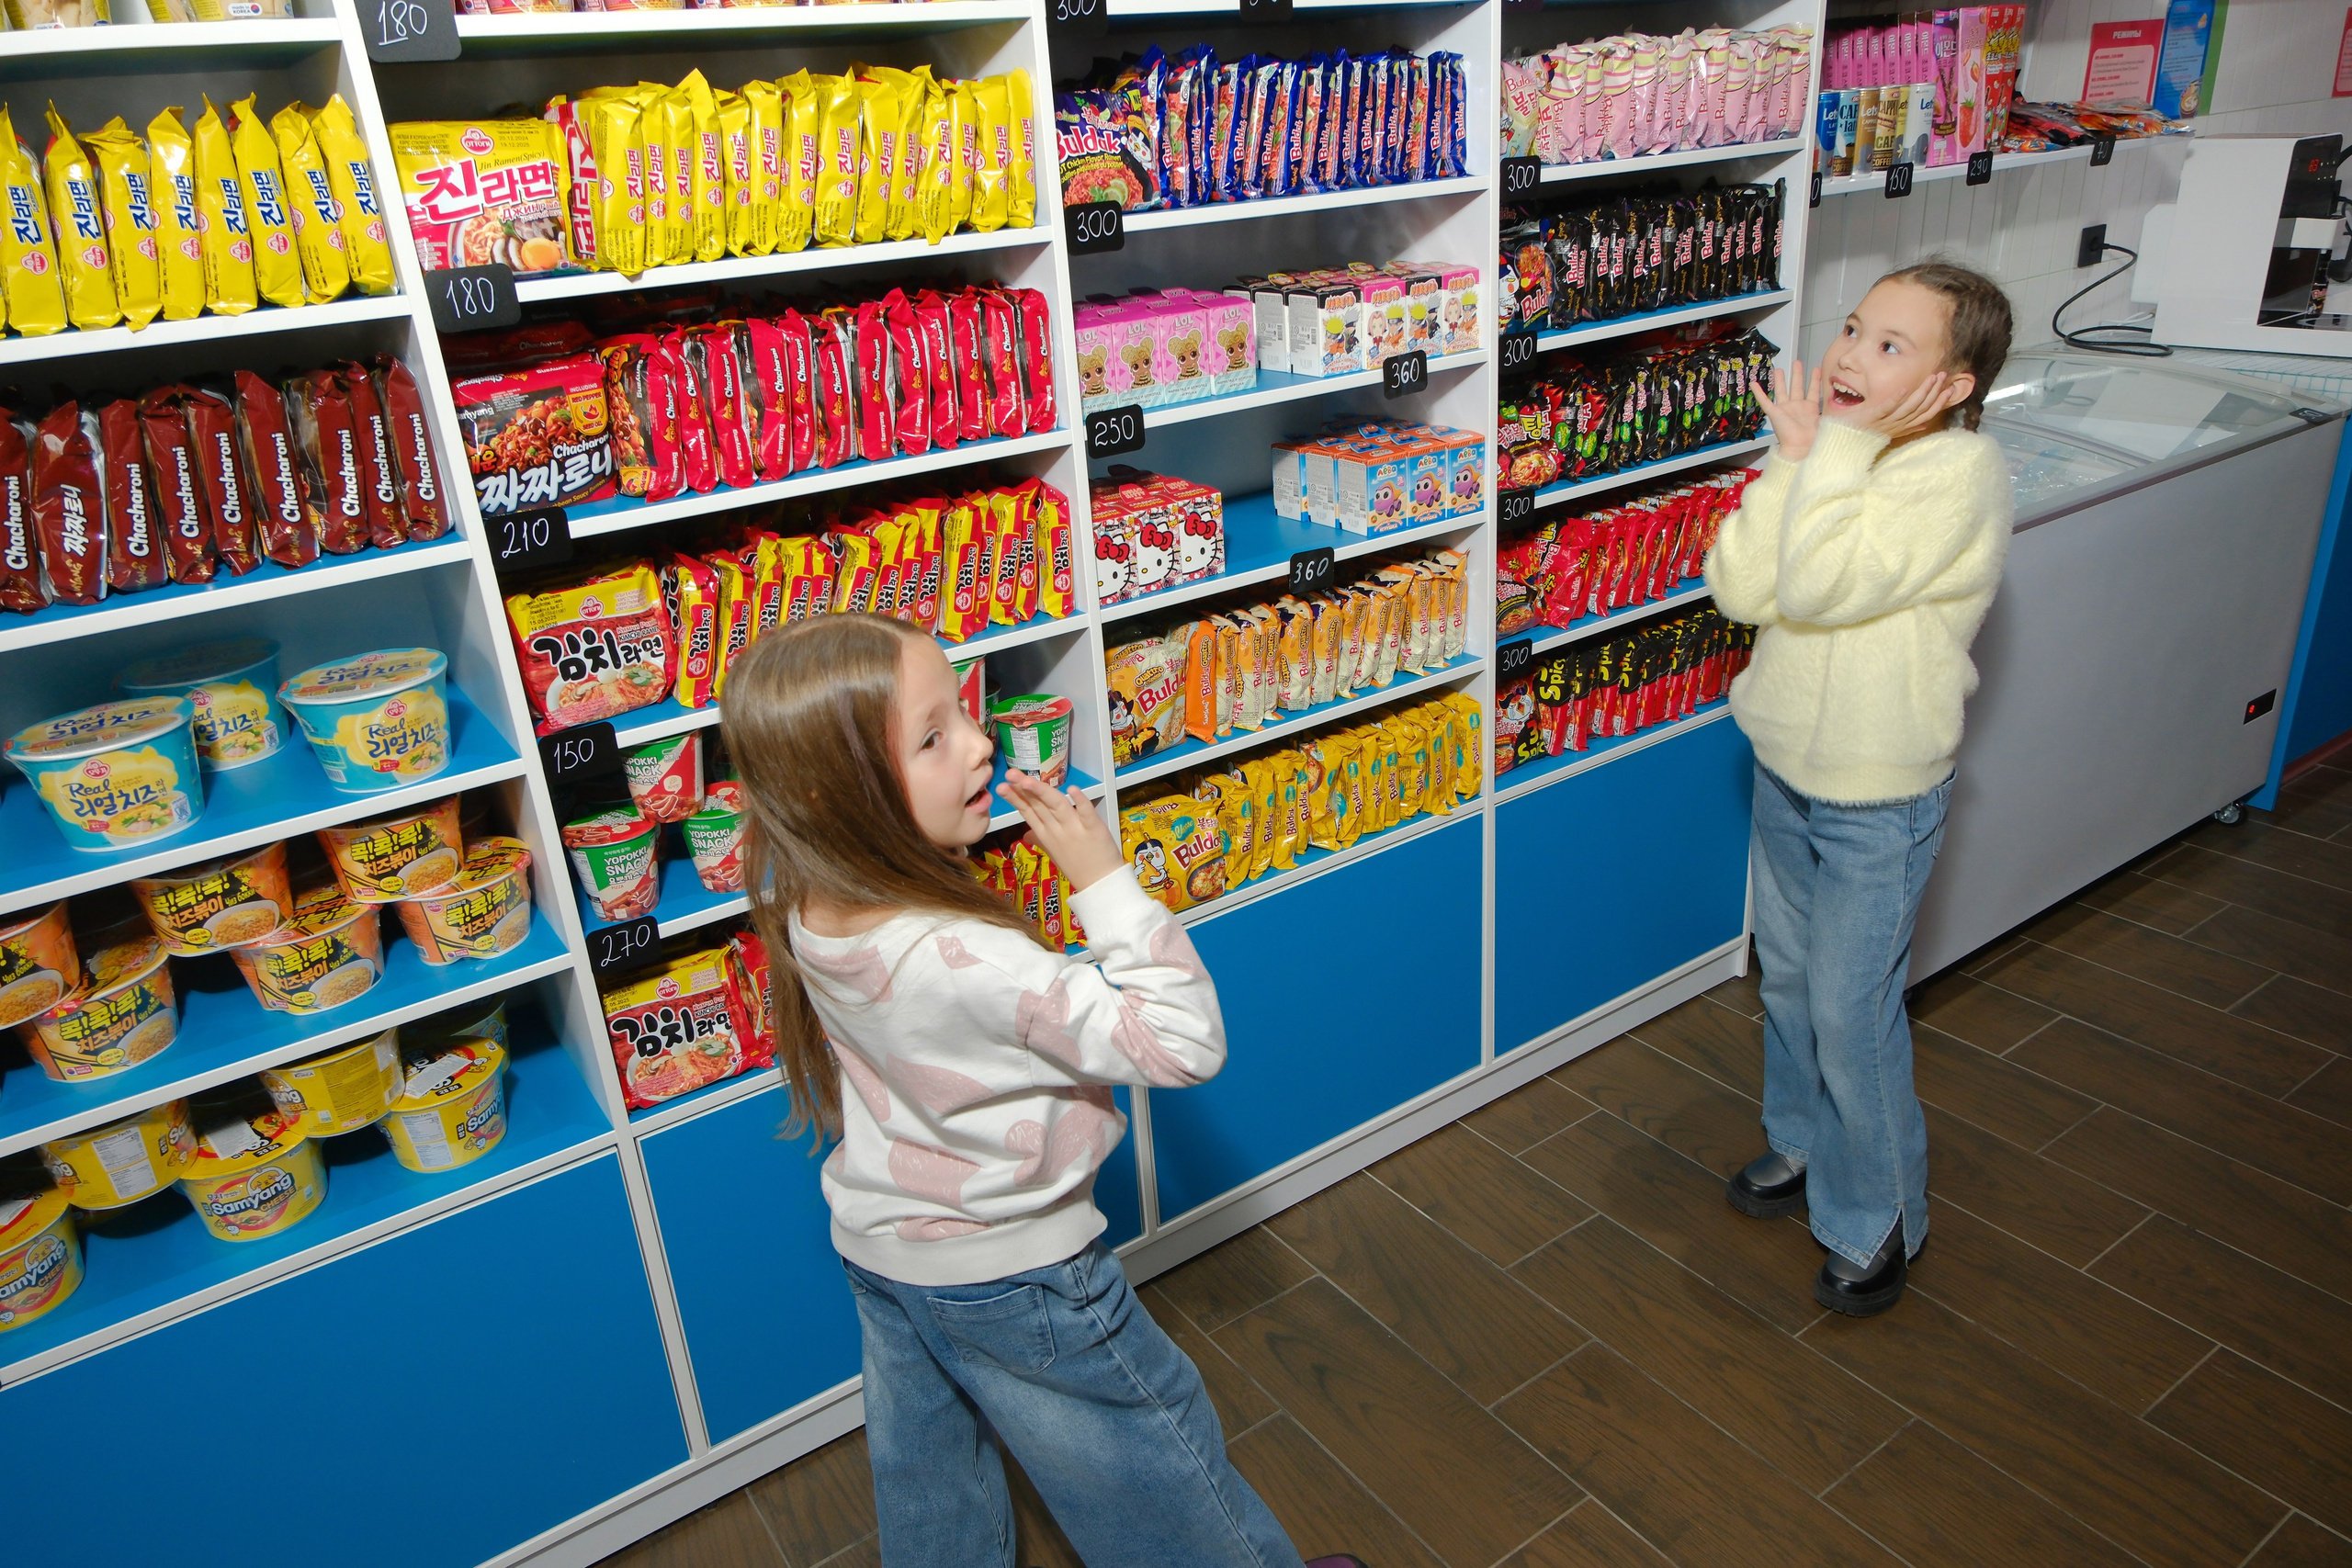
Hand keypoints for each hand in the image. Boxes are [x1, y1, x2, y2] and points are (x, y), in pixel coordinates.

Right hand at [997, 772, 1123, 892]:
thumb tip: (1025, 833)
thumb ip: (1039, 838)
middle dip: (1022, 788)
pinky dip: (1080, 801)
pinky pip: (1086, 812)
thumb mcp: (1053, 852)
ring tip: (1027, 780)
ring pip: (1056, 805)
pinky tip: (1072, 788)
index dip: (1015, 797)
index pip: (1027, 811)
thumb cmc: (1077, 866)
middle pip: (1037, 805)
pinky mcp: (1093, 829)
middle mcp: (1056, 829)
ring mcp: (1074, 828)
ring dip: (1041, 791)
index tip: (1002, 785)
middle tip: (1009, 773)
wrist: (1100, 883)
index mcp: (1045, 834)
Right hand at [1752, 360, 1824, 461]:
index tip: (1816, 368)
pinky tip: (1754, 384)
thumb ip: (1831, 411)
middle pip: (1797, 386)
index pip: (1813, 390)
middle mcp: (1797, 407)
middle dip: (1797, 374)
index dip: (1815, 379)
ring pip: (1782, 390)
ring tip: (1779, 369)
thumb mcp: (1827, 420)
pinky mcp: (1774, 413)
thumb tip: (1841, 406)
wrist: (1801, 447)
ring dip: (1780, 380)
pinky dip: (1759, 393)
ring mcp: (1785, 409)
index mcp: (1810, 409)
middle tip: (1797, 362)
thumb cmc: (1814, 438)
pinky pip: (1765, 401)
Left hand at [1845, 370, 1952, 442]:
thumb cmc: (1865, 432)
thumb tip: (1924, 424)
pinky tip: (1905, 388)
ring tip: (1931, 377)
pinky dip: (1896, 399)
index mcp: (1902, 427)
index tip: (1950, 390)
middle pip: (1922, 408)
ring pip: (1909, 407)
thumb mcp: (1889, 430)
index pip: (1927, 414)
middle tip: (1943, 375)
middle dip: (1935, 391)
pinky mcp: (1873, 417)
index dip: (1939, 402)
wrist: (1843, 441)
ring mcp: (1886, 422)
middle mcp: (1897, 425)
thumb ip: (1906, 427)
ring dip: (1922, 391)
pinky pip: (1887, 408)